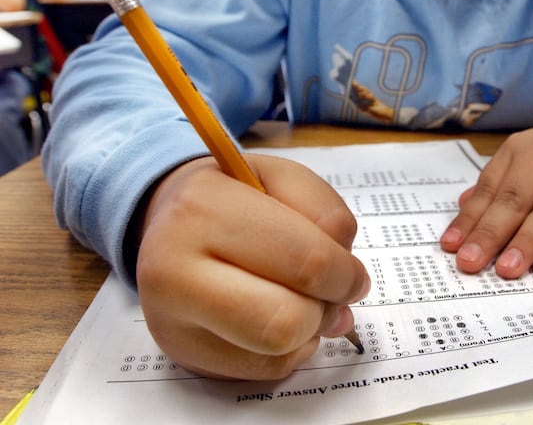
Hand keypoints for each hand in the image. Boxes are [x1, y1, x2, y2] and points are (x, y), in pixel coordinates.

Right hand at [134, 155, 369, 379]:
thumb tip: (346, 282)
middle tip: (330, 291)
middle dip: (326, 308)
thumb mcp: (280, 176)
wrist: (169, 221)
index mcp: (202, 210)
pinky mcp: (184, 354)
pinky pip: (265, 369)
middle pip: (288, 320)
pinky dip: (289, 348)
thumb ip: (324, 211)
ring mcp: (172, 321)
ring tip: (301, 299)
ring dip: (309, 330)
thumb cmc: (235, 197)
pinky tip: (277, 316)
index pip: (305, 262)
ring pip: (277, 350)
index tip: (352, 274)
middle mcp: (173, 270)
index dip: (345, 274)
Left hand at [440, 120, 532, 277]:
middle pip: (515, 200)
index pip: (490, 188)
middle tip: (470, 263)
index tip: (451, 247)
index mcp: (521, 149)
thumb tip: (464, 207)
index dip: (470, 219)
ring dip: (525, 243)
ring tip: (506, 270)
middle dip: (490, 234)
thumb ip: (500, 184)